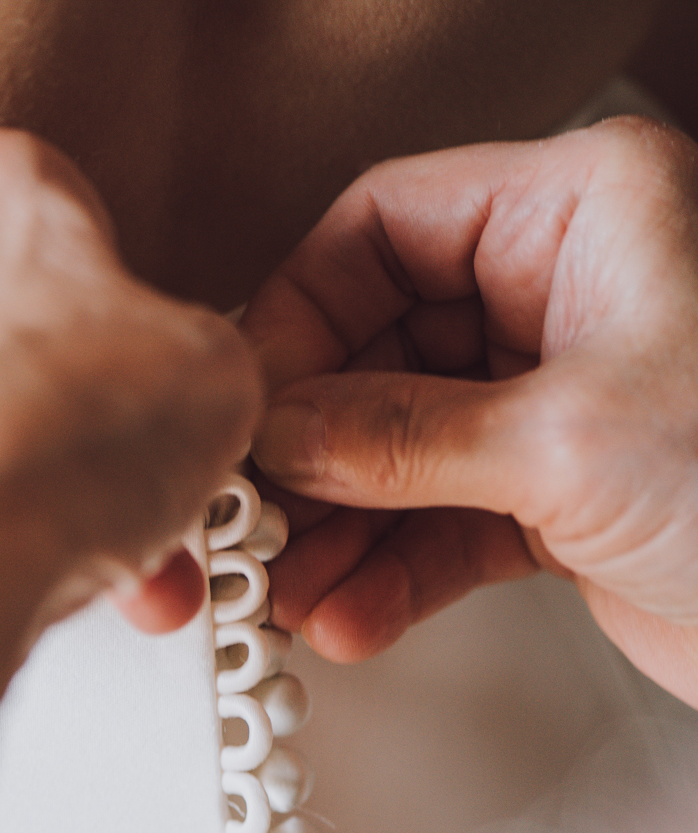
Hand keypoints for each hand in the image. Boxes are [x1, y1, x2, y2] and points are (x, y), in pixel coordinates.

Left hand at [0, 128, 259, 656]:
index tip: (157, 383)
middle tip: (125, 477)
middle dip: (77, 411)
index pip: (87, 231)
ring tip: (80, 541)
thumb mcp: (216, 380)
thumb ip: (205, 361)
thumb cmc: (43, 457)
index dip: (139, 323)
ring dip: (21, 469)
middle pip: (10, 323)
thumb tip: (195, 391)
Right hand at [242, 118, 697, 707]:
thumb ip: (405, 433)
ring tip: (289, 590)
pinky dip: (394, 573)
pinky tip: (352, 616)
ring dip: (340, 528)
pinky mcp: (561, 499)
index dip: (300, 312)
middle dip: (313, 446)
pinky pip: (445, 523)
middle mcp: (565, 298)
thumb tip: (282, 431)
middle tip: (253, 514)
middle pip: (380, 348)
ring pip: (404, 449)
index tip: (249, 403)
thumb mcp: (572, 440)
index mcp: (583, 216)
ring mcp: (558, 404)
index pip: (387, 228)